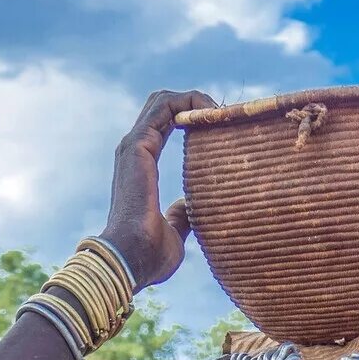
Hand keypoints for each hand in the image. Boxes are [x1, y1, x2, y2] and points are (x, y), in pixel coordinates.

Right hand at [101, 90, 213, 288]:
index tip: (223, 127)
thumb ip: (181, 215)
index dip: (194, 117)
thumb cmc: (151, 254)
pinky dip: (189, 103)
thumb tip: (189, 208)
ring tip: (223, 111)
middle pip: (164, 105)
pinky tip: (213, 113)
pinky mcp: (138, 147)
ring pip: (164, 101)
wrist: (131, 260)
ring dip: (195, 99)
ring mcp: (134, 146)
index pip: (166, 124)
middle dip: (196, 103)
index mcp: (142, 164)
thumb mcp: (175, 232)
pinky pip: (164, 108)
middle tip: (227, 116)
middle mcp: (135, 150)